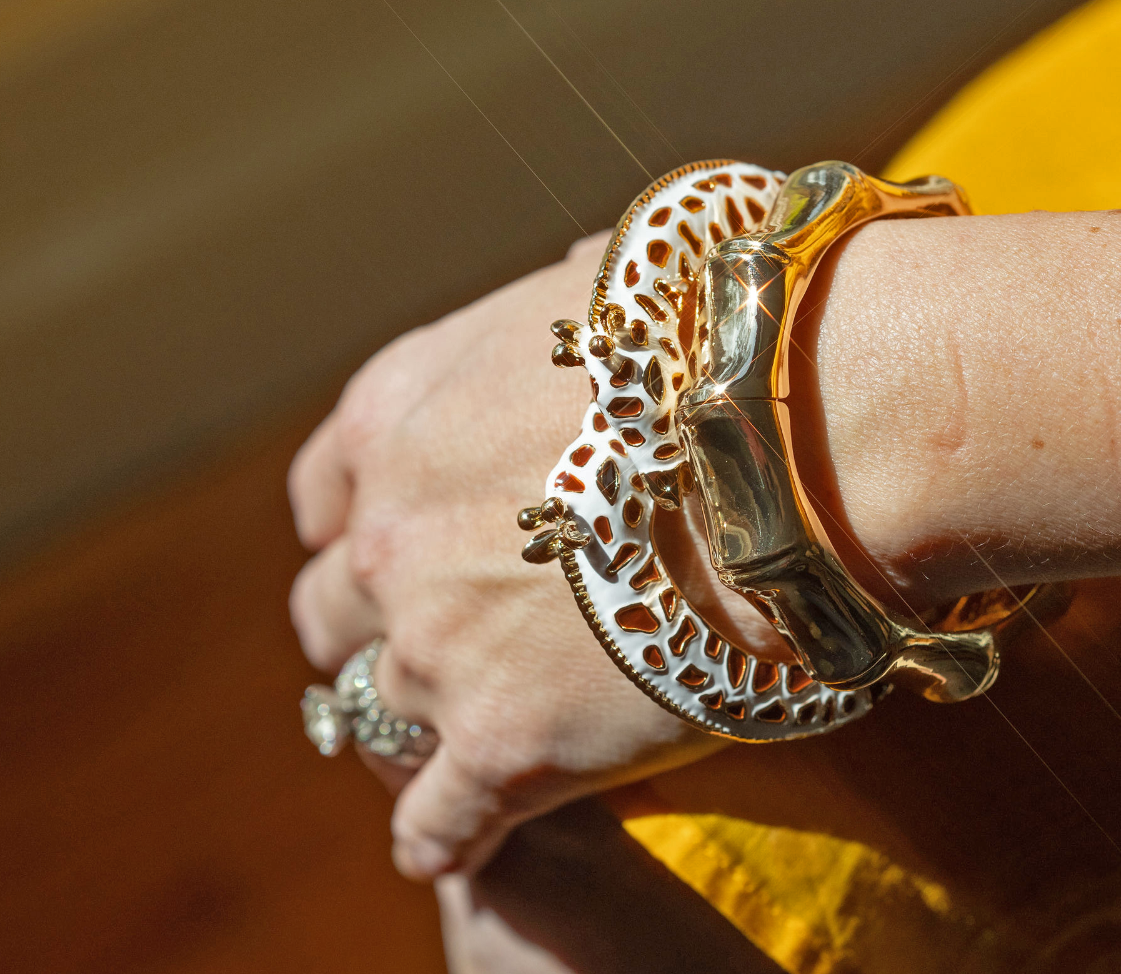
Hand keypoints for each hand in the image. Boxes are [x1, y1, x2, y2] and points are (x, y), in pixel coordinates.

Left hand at [287, 234, 727, 879]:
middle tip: (440, 643)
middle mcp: (392, 534)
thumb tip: (582, 298)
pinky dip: (446, 834)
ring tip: (457, 741)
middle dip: (379, 625)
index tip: (402, 548)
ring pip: (375, 717)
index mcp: (399, 416)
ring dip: (416, 726)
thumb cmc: (720, 333)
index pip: (326, 496)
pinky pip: (441, 823)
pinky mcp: (505, 746)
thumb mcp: (607, 283)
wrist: (794, 428)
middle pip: (335, 610)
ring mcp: (438, 648)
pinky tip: (461, 838)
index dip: (364, 527)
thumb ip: (557, 318)